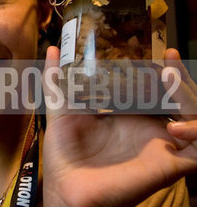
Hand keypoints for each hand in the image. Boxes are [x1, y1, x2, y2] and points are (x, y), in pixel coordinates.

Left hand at [41, 47, 196, 206]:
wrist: (65, 189)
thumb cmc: (64, 153)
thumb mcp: (61, 108)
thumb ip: (57, 79)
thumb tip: (54, 48)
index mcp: (128, 115)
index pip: (156, 88)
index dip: (165, 71)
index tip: (165, 52)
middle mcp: (148, 127)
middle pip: (179, 99)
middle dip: (181, 78)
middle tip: (170, 61)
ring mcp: (161, 145)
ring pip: (194, 117)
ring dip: (189, 97)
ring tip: (170, 79)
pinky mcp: (169, 165)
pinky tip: (175, 126)